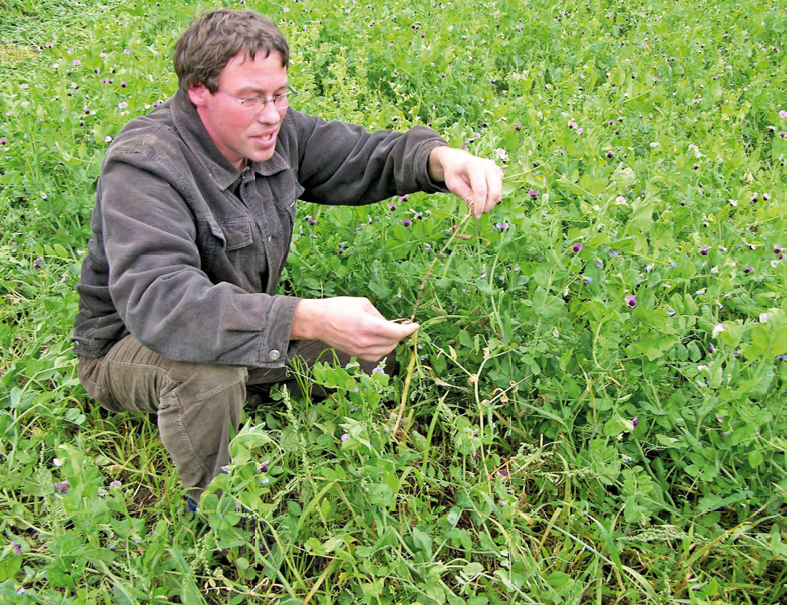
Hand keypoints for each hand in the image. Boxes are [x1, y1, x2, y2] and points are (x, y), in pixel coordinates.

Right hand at [291, 297, 418, 361]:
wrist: (318, 321)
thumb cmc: (338, 308)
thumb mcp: (362, 303)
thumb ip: (379, 314)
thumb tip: (388, 323)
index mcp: (369, 325)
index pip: (397, 332)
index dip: (409, 330)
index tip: (416, 326)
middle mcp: (366, 340)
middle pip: (393, 342)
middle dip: (400, 334)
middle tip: (401, 326)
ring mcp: (360, 350)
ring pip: (386, 350)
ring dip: (392, 342)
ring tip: (389, 332)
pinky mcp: (355, 354)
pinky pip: (376, 356)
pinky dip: (382, 350)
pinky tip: (380, 341)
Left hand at [428, 146, 503, 218]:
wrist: (459, 160)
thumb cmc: (454, 173)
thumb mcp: (454, 185)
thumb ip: (465, 195)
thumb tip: (476, 208)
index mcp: (474, 166)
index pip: (481, 190)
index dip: (479, 205)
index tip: (476, 215)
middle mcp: (488, 166)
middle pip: (493, 192)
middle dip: (487, 206)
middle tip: (478, 213)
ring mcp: (495, 169)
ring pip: (498, 193)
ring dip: (490, 204)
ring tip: (479, 206)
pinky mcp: (499, 174)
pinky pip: (499, 191)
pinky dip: (492, 198)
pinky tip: (482, 198)